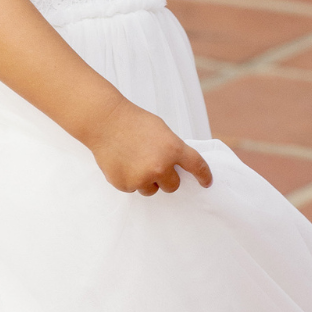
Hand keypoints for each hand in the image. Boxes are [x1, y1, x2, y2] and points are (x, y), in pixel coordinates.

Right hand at [83, 97, 211, 195]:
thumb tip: (177, 168)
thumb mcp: (162, 131)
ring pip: (152, 190)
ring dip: (147, 180)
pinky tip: (122, 163)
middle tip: (153, 164)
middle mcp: (160, 167)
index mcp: (173, 149)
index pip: (196, 166)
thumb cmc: (134, 122)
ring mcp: (142, 178)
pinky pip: (133, 189)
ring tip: (134, 161)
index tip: (207, 183)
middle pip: (173, 186)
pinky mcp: (125, 185)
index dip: (204, 176)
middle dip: (167, 178)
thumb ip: (173, 150)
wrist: (105, 122)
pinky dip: (130, 180)